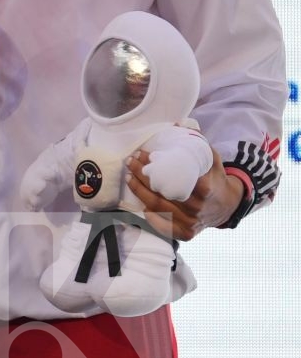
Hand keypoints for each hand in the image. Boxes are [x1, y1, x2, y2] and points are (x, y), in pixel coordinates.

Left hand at [127, 147, 243, 241]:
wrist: (228, 206)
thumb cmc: (215, 178)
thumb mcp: (212, 158)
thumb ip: (198, 143)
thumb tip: (178, 123)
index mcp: (204, 189)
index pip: (174, 177)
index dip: (154, 167)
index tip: (141, 154)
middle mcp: (197, 208)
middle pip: (162, 192)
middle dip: (142, 176)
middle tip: (130, 162)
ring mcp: (191, 222)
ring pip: (158, 208)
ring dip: (139, 192)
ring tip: (129, 177)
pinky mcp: (186, 233)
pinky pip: (164, 226)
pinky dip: (150, 215)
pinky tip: (140, 203)